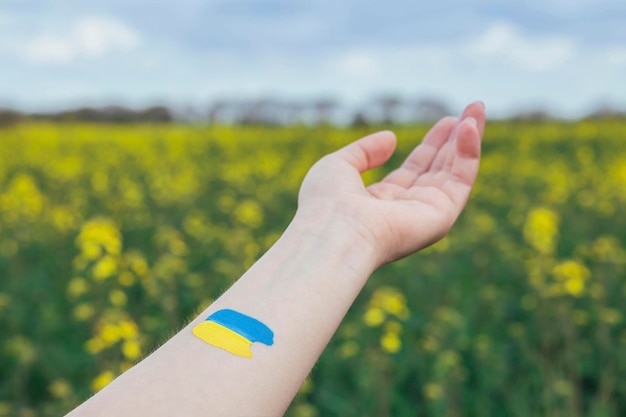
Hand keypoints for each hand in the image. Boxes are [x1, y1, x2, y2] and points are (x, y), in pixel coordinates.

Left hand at [296, 102, 485, 265]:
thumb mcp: (338, 166)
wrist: (332, 232)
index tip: (447, 121)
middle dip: (455, 139)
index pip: (414, 170)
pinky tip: (468, 127)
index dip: (431, 145)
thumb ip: (364, 151)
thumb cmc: (325, 204)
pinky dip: (468, 152)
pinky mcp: (441, 217)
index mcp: (381, 202)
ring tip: (477, 108)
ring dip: (468, 139)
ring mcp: (425, 215)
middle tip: (473, 108)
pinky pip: (461, 179)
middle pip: (439, 169)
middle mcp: (406, 211)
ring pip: (455, 172)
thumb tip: (391, 138)